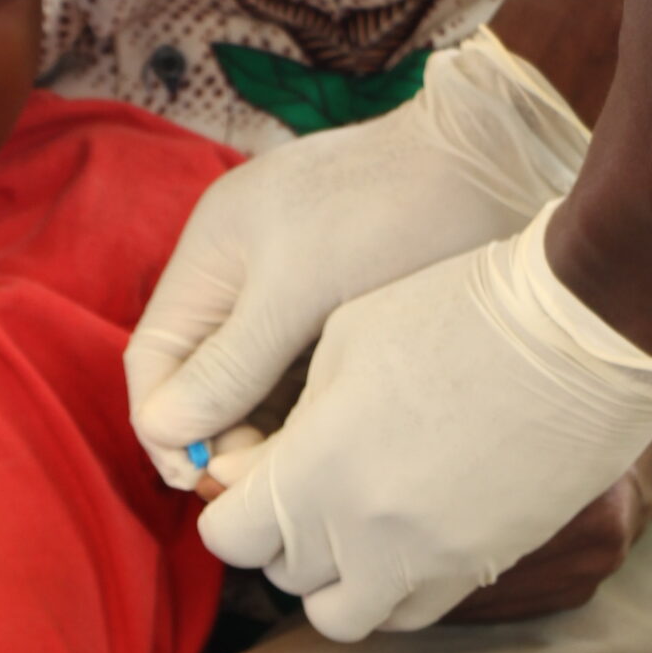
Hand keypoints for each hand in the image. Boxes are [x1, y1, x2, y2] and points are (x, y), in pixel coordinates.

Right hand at [126, 30, 587, 486]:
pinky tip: (336, 445)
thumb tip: (165, 430)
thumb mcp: (298, 290)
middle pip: (201, 383)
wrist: (498, 168)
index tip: (201, 478)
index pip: (153, 359)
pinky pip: (305, 389)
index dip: (165, 424)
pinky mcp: (344, 324)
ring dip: (268, 437)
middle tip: (260, 483)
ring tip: (303, 469)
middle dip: (221, 437)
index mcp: (212, 258)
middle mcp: (243, 283)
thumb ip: (229, 364)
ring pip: (255, 394)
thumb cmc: (389, 209)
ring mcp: (295, 304)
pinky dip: (310, 421)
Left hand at [197, 206, 651, 637]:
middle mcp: (361, 536)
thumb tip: (258, 467)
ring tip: (349, 525)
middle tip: (302, 485)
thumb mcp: (340, 341)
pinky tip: (400, 540)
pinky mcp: (478, 569)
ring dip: (331, 579)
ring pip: (340, 616)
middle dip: (278, 534)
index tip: (250, 473)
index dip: (230, 503)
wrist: (580, 333)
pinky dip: (388, 590)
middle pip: (282, 575)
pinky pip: (409, 615)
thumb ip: (288, 422)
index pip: (228, 537)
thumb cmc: (455, 312)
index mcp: (313, 474)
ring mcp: (424, 563)